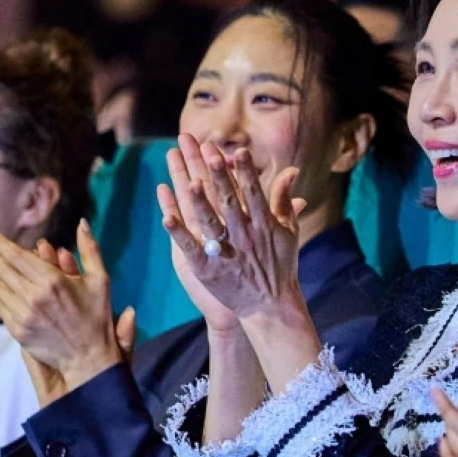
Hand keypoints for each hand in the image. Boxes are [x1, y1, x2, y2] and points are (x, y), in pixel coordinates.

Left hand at [0, 220, 134, 391]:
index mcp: (53, 280)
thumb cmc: (97, 316)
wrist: (89, 357)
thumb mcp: (101, 280)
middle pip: (3, 268)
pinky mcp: (18, 330)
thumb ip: (90, 249)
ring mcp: (24, 314)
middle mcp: (34, 295)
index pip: (18, 256)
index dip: (0, 243)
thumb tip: (82, 222)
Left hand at [157, 134, 305, 324]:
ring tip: (188, 180)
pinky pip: (191, 248)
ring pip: (210, 222)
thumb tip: (292, 169)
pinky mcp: (208, 269)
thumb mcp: (288, 230)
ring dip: (199, 201)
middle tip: (207, 151)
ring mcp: (225, 253)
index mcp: (264, 224)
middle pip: (228, 201)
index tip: (237, 150)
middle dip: (218, 176)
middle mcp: (244, 236)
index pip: (252, 192)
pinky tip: (166, 216)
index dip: (245, 171)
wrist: (270, 306)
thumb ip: (285, 199)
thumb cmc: (280, 264)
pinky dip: (178, 233)